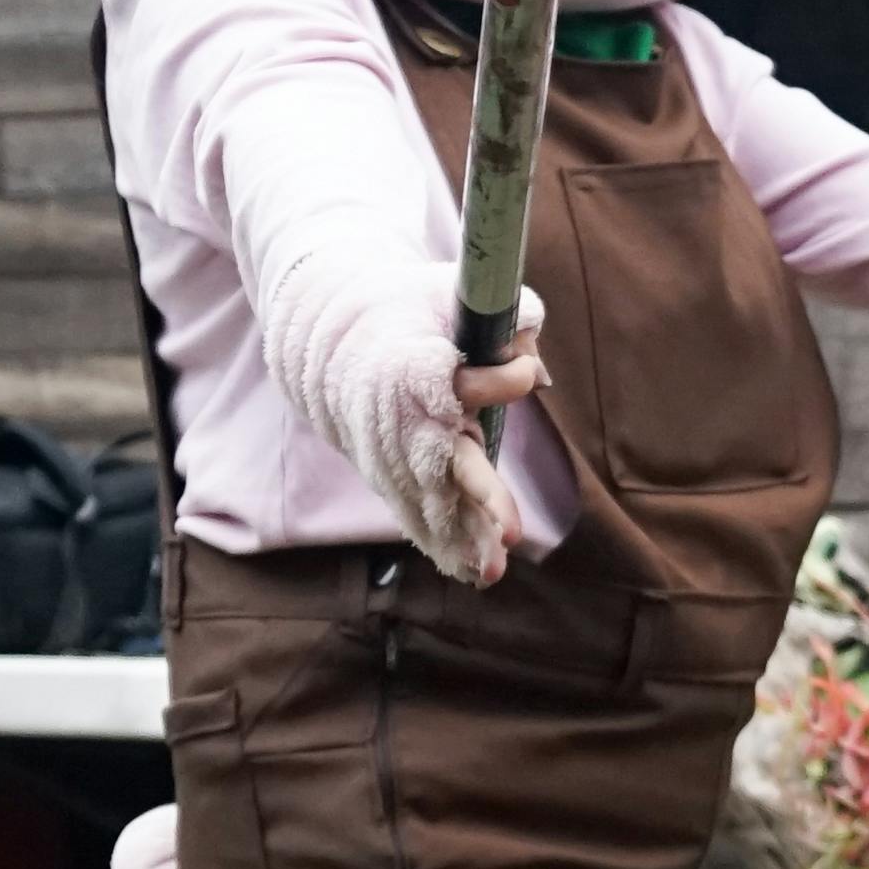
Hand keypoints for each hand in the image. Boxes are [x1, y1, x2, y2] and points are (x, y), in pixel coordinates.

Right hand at [306, 288, 538, 587]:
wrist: (334, 341)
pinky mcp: (392, 475)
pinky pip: (420, 514)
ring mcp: (397, 454)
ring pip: (436, 503)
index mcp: (415, 368)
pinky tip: (473, 574)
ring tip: (493, 574)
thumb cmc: (408, 311)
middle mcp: (406, 420)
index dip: (502, 380)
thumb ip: (507, 318)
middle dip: (483, 497)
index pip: (468, 384)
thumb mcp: (451, 294)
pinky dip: (444, 543)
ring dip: (465, 539)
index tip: (525, 374)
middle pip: (449, 463)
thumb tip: (535, 365)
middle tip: (513, 535)